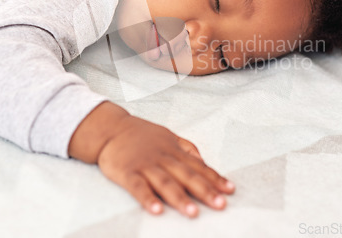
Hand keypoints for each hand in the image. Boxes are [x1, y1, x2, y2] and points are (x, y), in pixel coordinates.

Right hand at [97, 115, 234, 217]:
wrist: (111, 128)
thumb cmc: (141, 134)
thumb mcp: (168, 135)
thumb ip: (186, 147)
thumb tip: (203, 160)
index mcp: (174, 150)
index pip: (198, 166)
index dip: (215, 178)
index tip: (230, 190)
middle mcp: (163, 158)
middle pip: (186, 175)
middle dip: (204, 190)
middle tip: (220, 204)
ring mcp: (145, 165)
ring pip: (165, 182)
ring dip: (179, 197)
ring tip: (193, 212)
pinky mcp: (127, 172)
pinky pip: (138, 187)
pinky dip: (147, 199)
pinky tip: (157, 210)